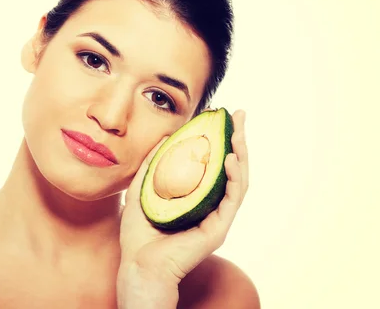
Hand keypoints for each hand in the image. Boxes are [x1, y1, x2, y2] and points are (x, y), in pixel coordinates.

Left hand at [119, 110, 248, 284]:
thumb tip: (167, 137)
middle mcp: (210, 205)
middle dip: (238, 140)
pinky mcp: (218, 228)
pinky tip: (229, 159)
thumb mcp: (142, 189)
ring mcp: (217, 217)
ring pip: (237, 180)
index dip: (220, 140)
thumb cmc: (139, 233)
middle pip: (231, 168)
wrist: (138, 264)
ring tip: (238, 132)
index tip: (222, 117)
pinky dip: (233, 178)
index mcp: (196, 197)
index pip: (213, 164)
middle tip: (240, 115)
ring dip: (241, 154)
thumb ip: (153, 165)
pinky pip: (231, 199)